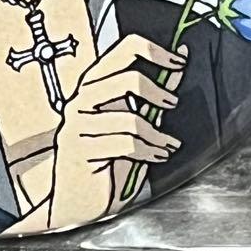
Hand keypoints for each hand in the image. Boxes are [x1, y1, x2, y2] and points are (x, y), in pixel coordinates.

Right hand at [47, 35, 186, 230]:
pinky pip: (125, 145)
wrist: (74, 199)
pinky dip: (148, 152)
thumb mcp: (130, 121)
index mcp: (93, 85)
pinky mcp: (80, 149)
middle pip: (126, 79)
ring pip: (130, 118)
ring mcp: (78, 124)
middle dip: (157, 92)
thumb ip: (150, 95)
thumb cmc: (101, 159)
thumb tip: (176, 65)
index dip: (154, 51)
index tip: (177, 59)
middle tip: (170, 103)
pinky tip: (153, 155)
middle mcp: (82, 100)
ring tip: (165, 144)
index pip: (122, 50)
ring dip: (156, 135)